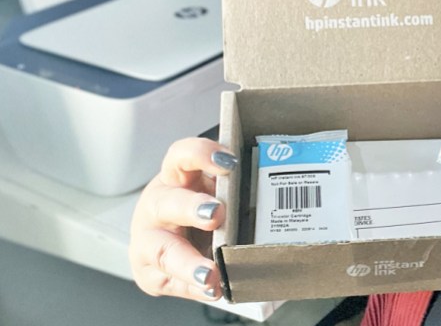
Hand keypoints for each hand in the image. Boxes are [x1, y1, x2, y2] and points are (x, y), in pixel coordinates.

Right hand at [128, 138, 236, 299]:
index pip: (182, 155)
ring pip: (161, 248)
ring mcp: (148, 239)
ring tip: (210, 273)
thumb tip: (289, 193)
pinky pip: (167, 280)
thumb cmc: (200, 206)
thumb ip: (236, 188)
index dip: (202, 154)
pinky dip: (191, 287)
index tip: (229, 164)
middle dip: (193, 208)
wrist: (169, 237)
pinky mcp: (148, 271)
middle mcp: (158, 205)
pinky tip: (211, 290)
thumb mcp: (214, 190)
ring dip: (188, 262)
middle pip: (169, 202)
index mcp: (176, 177)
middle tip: (217, 214)